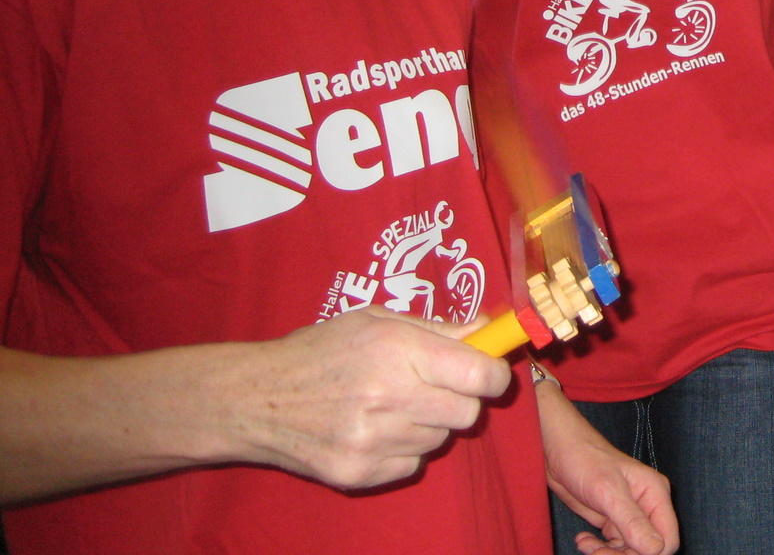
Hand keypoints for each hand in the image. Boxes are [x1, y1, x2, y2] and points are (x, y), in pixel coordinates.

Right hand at [229, 307, 512, 489]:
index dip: (493, 374)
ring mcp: (373, 441)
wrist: (258, 399)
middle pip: (467, 413)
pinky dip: (404, 449)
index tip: (489, 372)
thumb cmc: (320, 350)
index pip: (478, 375)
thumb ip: (435, 328)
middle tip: (435, 387)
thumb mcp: (375, 321)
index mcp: (398, 351)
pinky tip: (375, 429)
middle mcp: (389, 397)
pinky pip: (412, 464)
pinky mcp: (359, 474)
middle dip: (460, 398)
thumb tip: (485, 327)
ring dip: (429, 423)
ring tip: (394, 405)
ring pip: (440, 439)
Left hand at [539, 386, 678, 554]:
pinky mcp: (612, 518)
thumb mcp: (608, 492)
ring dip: (609, 554)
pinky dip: (599, 548)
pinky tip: (583, 539)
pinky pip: (614, 545)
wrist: (558, 449)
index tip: (623, 552)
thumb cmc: (585, 460)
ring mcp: (629, 514)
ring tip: (586, 545)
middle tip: (597, 553)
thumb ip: (633, 521)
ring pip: (630, 550)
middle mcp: (647, 506)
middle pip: (648, 548)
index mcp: (655, 495)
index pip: (668, 539)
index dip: (649, 553)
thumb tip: (655, 550)